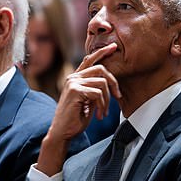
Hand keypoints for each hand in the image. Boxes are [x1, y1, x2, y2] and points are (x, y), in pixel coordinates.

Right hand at [35, 43, 120, 175]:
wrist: (62, 133)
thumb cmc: (75, 119)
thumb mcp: (89, 102)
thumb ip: (96, 90)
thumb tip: (109, 84)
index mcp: (75, 78)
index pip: (89, 59)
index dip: (102, 52)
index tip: (113, 47)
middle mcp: (73, 77)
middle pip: (101, 68)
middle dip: (114, 82)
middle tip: (118, 96)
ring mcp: (73, 83)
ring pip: (102, 82)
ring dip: (108, 100)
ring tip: (105, 112)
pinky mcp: (75, 91)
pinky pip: (98, 93)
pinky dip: (103, 105)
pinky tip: (100, 115)